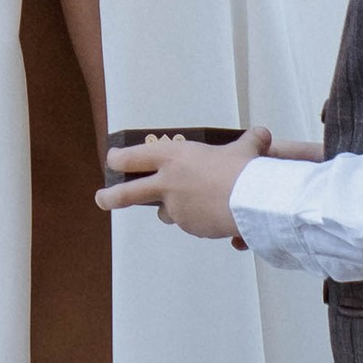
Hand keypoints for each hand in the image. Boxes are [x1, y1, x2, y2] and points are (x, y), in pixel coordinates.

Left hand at [98, 127, 274, 246]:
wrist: (252, 202)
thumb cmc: (244, 171)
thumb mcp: (244, 150)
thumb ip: (248, 143)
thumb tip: (261, 135)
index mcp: (173, 157)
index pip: (134, 157)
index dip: (119, 159)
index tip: (112, 160)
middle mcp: (168, 183)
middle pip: (128, 193)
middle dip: (111, 197)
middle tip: (101, 199)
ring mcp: (176, 208)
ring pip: (165, 212)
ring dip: (171, 210)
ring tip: (192, 204)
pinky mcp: (190, 227)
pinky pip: (190, 224)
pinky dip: (199, 221)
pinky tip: (216, 216)